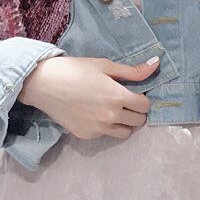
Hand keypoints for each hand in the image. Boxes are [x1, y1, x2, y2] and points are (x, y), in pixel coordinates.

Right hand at [18, 55, 159, 139]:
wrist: (43, 83)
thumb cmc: (74, 70)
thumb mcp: (104, 65)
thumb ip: (132, 71)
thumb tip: (156, 64)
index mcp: (117, 97)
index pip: (145, 106)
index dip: (142, 98)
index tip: (133, 92)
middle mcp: (111, 116)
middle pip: (138, 121)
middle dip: (136, 111)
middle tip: (124, 101)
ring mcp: (98, 129)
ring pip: (125, 133)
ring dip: (124, 122)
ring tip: (112, 110)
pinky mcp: (86, 135)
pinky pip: (106, 135)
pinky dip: (106, 127)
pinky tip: (94, 114)